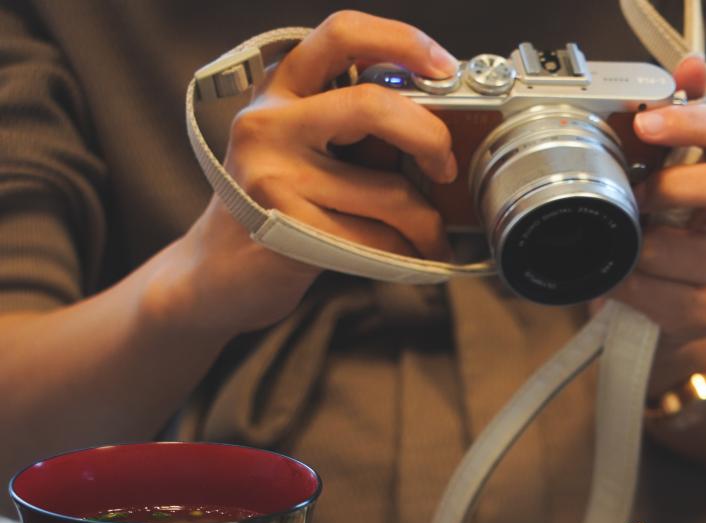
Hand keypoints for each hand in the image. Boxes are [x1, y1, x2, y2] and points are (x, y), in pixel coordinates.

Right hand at [157, 11, 457, 334]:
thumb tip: (441, 114)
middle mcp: (268, 122)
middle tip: (446, 166)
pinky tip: (411, 256)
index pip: (343, 34)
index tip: (445, 68)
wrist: (222, 266)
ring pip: (390, 192)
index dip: (403, 41)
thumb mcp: (307, 138)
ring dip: (429, 222)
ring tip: (433, 234)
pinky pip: (380, 240)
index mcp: (281, 87)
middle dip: (431, 139)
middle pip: (374, 107)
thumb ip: (356, 117)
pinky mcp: (289, 229)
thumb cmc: (282, 198)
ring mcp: (273, 175)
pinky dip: (410, 253)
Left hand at [609, 56, 705, 386]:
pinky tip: (619, 280)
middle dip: (677, 187)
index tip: (646, 122)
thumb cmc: (663, 227)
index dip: (691, 122)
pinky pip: (673, 299)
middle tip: (639, 196)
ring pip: (692, 251)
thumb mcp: (663, 170)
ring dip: (642, 247)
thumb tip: (689, 67)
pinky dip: (635, 288)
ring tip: (619, 244)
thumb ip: (674, 120)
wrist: (663, 305)